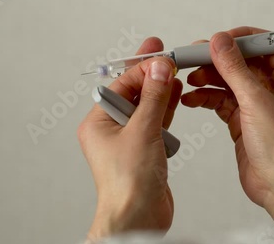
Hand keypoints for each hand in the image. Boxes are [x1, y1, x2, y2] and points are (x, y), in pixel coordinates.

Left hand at [77, 37, 182, 240]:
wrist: (138, 217)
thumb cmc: (127, 184)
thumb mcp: (142, 131)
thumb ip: (152, 98)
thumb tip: (159, 69)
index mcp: (98, 122)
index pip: (121, 85)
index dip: (142, 68)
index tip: (161, 56)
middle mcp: (111, 130)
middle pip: (133, 93)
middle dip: (151, 76)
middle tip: (168, 58)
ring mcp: (129, 140)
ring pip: (146, 107)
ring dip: (160, 92)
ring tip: (175, 74)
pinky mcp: (145, 149)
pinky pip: (155, 122)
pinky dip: (166, 110)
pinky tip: (174, 97)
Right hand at [181, 27, 273, 219]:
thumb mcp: (256, 101)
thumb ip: (235, 69)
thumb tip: (219, 41)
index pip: (267, 45)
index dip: (243, 39)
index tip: (219, 39)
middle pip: (244, 63)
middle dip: (219, 60)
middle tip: (195, 57)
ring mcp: (258, 105)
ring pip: (229, 82)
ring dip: (209, 79)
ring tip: (190, 80)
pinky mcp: (243, 121)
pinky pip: (222, 102)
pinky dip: (206, 98)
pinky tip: (191, 99)